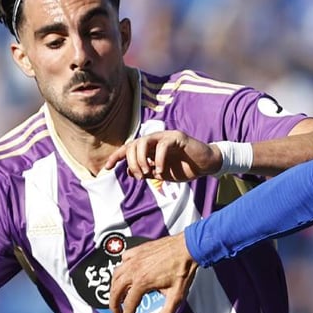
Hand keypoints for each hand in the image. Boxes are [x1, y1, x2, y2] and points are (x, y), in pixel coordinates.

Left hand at [103, 130, 220, 180]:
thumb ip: (146, 171)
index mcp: (150, 147)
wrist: (205, 165)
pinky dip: (158, 159)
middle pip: (133, 144)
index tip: (107, 168)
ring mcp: (166, 136)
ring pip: (143, 141)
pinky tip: (160, 171)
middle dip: (131, 161)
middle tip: (138, 176)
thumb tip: (130, 172)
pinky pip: (162, 145)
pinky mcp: (177, 137)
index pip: (128, 149)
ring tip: (147, 173)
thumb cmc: (184, 168)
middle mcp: (155, 139)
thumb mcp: (161, 173)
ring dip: (141, 159)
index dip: (116, 157)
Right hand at [109, 234, 199, 312]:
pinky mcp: (138, 250)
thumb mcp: (176, 295)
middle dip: (114, 304)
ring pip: (116, 274)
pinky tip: (126, 273)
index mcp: (142, 282)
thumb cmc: (183, 270)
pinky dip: (121, 268)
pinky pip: (123, 259)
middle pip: (116, 289)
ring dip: (115, 286)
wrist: (189, 247)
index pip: (129, 304)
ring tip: (119, 296)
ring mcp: (135, 258)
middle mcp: (134, 270)